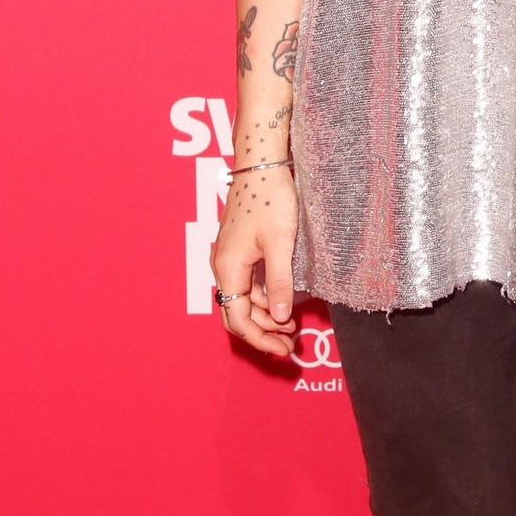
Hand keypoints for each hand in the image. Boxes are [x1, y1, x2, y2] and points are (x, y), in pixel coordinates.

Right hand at [209, 164, 299, 359]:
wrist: (260, 165)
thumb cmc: (270, 199)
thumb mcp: (281, 244)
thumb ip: (280, 282)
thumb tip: (282, 316)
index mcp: (229, 268)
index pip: (238, 319)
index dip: (260, 339)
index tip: (284, 350)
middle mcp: (224, 266)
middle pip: (237, 313)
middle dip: (262, 332)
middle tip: (290, 345)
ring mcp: (229, 257)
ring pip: (243, 299)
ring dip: (266, 315)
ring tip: (292, 326)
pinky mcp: (239, 249)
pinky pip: (247, 284)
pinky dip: (264, 298)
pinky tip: (283, 301)